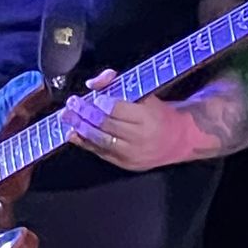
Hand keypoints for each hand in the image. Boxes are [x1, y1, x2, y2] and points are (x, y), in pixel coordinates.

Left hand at [62, 69, 192, 171]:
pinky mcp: (126, 164)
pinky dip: (85, 143)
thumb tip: (92, 83)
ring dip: (81, 128)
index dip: (100, 102)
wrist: (180, 141)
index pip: (117, 109)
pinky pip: (101, 153)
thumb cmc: (160, 114)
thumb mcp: (146, 95)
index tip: (88, 95)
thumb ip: (120, 85)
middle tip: (71, 104)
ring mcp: (132, 153)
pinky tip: (73, 135)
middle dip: (85, 114)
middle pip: (106, 125)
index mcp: (148, 117)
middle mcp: (140, 137)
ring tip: (67, 118)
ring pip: (101, 140)